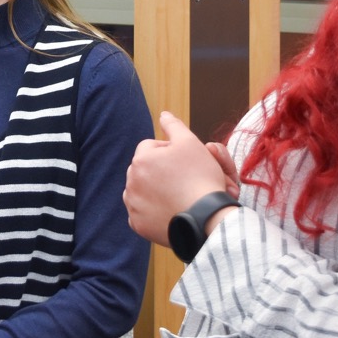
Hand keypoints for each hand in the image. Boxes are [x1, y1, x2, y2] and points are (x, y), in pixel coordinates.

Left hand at [124, 112, 238, 246]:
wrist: (205, 217)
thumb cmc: (199, 178)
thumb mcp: (191, 143)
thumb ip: (174, 126)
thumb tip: (164, 114)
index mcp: (141, 159)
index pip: (151, 146)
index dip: (169, 151)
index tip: (185, 161)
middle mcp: (131, 180)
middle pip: (145, 168)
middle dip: (160, 170)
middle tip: (183, 178)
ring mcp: (133, 204)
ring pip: (141, 190)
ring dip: (154, 189)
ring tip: (177, 193)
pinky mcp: (138, 224)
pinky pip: (142, 213)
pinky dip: (153, 211)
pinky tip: (170, 210)